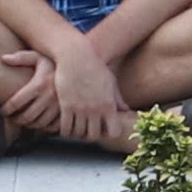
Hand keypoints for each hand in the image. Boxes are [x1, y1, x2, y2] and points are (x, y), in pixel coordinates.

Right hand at [40, 26, 130, 143]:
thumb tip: (126, 110)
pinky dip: (65, 130)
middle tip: (86, 129)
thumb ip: (117, 99)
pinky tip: (65, 125)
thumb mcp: (110, 81)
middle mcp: (95, 109)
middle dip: (90, 135)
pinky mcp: (66, 106)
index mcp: (108, 105)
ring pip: (79, 133)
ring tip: (76, 127)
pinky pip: (65, 128)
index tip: (104, 128)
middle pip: (94, 136)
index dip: (109, 133)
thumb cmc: (94, 66)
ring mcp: (80, 109)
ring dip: (77, 133)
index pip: (114, 132)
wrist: (75, 55)